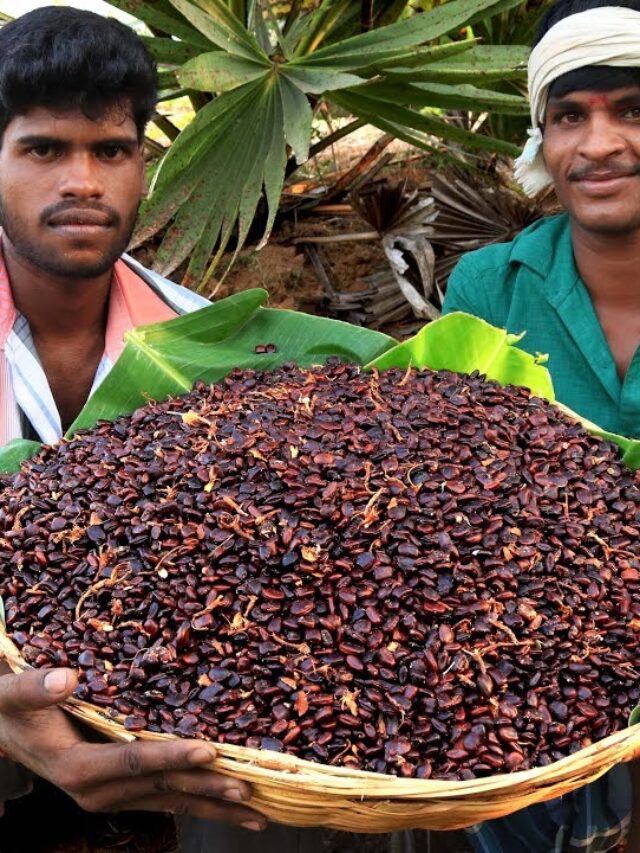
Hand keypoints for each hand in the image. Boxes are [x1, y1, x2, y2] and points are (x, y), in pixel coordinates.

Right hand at [0, 667, 265, 829]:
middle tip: (250, 789)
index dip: (172, 757)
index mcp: (77, 768)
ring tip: (256, 812)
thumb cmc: (11, 707)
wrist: (3, 727)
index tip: (210, 750)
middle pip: (163, 789)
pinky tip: (227, 803)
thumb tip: (65, 678)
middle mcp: (97, 791)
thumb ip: (35, 688)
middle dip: (207, 790)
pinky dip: (198, 800)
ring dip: (213, 805)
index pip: (134, 762)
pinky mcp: (121, 791)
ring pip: (170, 800)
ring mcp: (111, 795)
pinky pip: (165, 797)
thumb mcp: (13, 693)